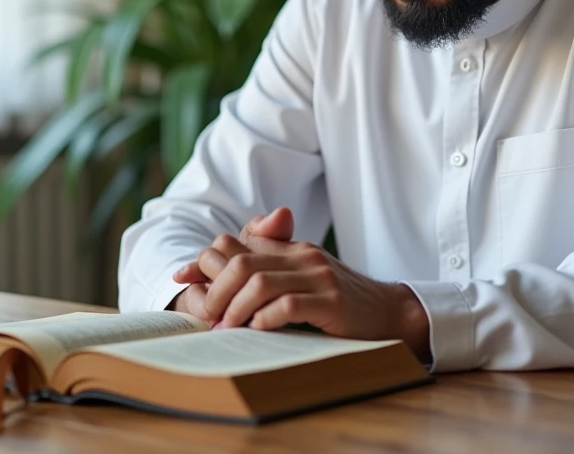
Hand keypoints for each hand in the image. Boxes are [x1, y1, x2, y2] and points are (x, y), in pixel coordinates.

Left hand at [171, 208, 429, 358]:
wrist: (390, 311)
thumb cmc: (337, 301)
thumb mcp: (300, 277)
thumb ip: (263, 266)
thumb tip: (206, 266)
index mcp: (290, 247)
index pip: (235, 243)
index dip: (204, 261)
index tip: (183, 279)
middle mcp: (302, 255)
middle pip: (241, 261)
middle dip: (215, 290)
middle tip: (209, 316)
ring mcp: (319, 277)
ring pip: (259, 282)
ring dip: (235, 308)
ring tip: (228, 327)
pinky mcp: (333, 301)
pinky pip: (289, 305)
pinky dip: (266, 319)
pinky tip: (258, 330)